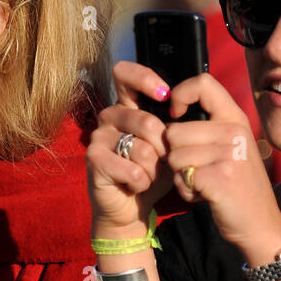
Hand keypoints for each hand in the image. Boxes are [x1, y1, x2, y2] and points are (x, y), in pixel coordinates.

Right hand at [87, 61, 174, 235]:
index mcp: (127, 105)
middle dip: (164, 149)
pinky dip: (142, 183)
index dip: (145, 79)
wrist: (131, 206)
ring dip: (154, 171)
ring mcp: (98, 136)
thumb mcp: (169, 146)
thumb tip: (185, 113)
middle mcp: (109, 116)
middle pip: (147, 122)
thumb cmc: (152, 172)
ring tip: (147, 176)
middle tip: (162, 162)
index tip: (166, 96)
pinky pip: (133, 170)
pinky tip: (135, 185)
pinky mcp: (94, 158)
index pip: (125, 73)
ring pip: (143, 150)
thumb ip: (175, 125)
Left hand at [162, 72, 280, 263]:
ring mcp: (230, 154)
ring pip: (172, 156)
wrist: (260, 223)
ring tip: (203, 182)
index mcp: (235, 117)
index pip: (202, 83)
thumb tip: (168, 113)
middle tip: (198, 169)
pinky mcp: (221, 178)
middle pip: (173, 131)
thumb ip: (207, 126)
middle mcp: (234, 131)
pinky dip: (186, 192)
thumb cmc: (236, 184)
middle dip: (174, 155)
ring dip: (180, 176)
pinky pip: (181, 179)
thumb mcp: (230, 146)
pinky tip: (205, 196)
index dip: (179, 94)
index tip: (175, 114)